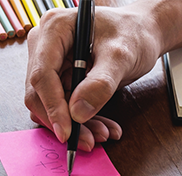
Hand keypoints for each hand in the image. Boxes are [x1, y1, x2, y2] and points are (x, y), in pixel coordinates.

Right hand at [24, 3, 162, 150]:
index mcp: (54, 29)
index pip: (42, 74)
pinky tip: (101, 126)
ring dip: (75, 125)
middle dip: (64, 121)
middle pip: (40, 93)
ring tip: (102, 133)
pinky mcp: (59, 78)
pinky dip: (81, 121)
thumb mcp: (121, 56)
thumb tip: (77, 113)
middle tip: (88, 141)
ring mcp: (50, 62)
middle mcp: (45, 45)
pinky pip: (62, 106)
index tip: (67, 133)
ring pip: (51, 104)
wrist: (142, 33)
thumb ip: (100, 83)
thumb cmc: (132, 33)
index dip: (52, 107)